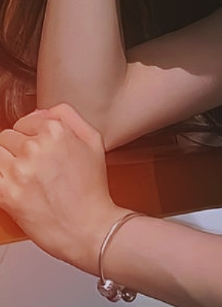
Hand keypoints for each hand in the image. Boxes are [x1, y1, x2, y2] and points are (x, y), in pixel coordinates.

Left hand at [0, 104, 124, 271]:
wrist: (89, 229)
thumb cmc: (92, 190)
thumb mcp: (93, 141)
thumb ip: (68, 116)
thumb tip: (41, 112)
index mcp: (56, 130)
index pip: (25, 121)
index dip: (32, 136)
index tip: (40, 150)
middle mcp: (36, 146)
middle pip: (8, 136)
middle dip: (18, 149)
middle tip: (34, 167)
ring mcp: (20, 169)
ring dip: (7, 163)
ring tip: (23, 177)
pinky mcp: (7, 193)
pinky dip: (3, 180)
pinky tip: (15, 186)